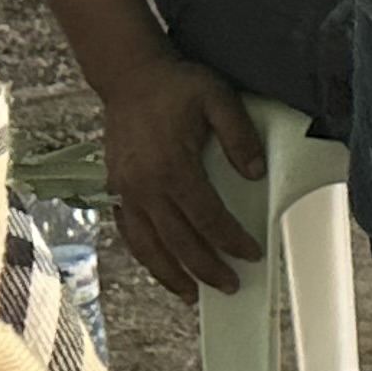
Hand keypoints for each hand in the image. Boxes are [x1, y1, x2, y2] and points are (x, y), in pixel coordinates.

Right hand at [93, 49, 265, 298]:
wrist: (130, 75)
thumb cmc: (178, 86)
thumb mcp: (218, 99)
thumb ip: (239, 136)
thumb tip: (256, 173)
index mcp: (173, 167)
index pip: (208, 217)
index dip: (231, 240)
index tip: (252, 255)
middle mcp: (146, 186)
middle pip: (179, 241)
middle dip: (206, 268)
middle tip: (230, 286)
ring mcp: (126, 191)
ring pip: (147, 246)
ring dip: (170, 274)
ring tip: (192, 295)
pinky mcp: (115, 189)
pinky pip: (129, 232)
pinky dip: (145, 255)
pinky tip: (160, 266)